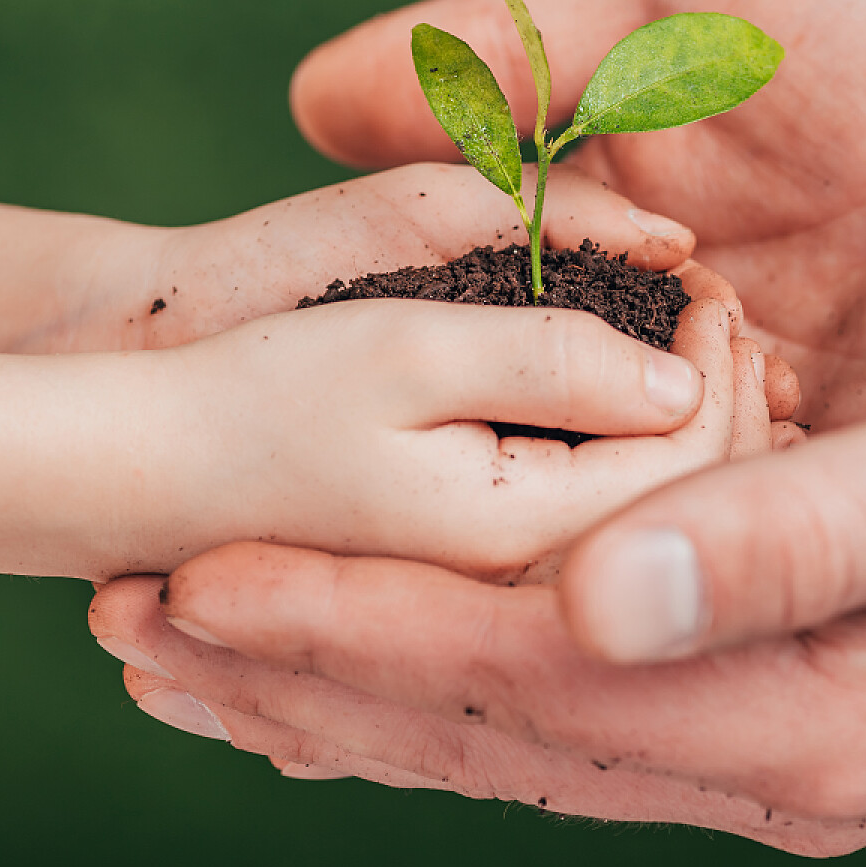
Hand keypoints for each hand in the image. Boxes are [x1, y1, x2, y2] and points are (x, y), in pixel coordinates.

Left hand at [88, 124, 865, 852]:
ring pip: (502, 719)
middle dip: (302, 671)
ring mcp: (764, 727)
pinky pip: (556, 686)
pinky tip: (347, 627)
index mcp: (822, 713)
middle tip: (121, 618)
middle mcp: (776, 752)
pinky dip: (432, 654)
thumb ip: (815, 541)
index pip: (532, 681)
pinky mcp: (760, 677)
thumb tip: (609, 597)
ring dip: (341, 672)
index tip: (194, 583)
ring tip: (184, 631)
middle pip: (487, 726)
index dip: (355, 631)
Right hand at [103, 256, 799, 581]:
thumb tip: (684, 379)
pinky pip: (595, 518)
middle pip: (688, 498)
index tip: (706, 281)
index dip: (718, 363)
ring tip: (690, 340)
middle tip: (712, 302)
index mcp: (523, 535)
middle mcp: (530, 580)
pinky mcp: (481, 568)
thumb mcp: (409, 350)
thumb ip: (554, 362)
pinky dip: (633, 452)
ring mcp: (506, 585)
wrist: (146, 468)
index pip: (690, 461)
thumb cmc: (258, 396)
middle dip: (719, 394)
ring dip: (686, 425)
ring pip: (649, 512)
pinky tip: (635, 399)